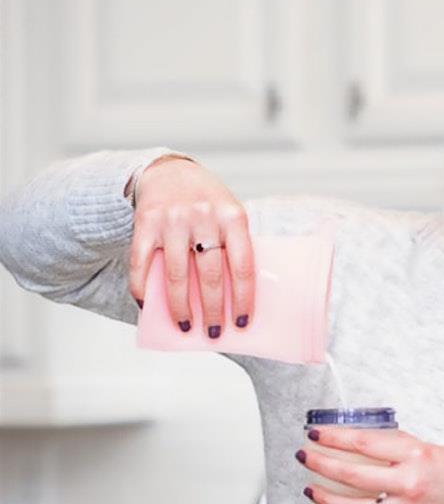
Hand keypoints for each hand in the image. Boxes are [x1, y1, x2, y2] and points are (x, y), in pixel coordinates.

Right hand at [128, 156, 254, 336]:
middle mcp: (203, 216)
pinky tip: (147, 307)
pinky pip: (140, 264)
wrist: (170, 171)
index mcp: (233, 216)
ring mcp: (172, 219)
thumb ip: (232, 247)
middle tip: (214, 332)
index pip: (242, 266)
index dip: (243, 299)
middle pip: (210, 275)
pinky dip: (142, 290)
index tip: (242, 323)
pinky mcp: (144, 223)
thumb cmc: (208, 202)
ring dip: (180, 307)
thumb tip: (233, 298)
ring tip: (186, 326)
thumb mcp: (229, 215)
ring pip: (176, 275)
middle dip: (213, 310)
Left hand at [296, 426, 443, 503]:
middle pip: (351, 473)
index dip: (334, 438)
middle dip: (321, 463)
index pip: (363, 443)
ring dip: (327, 495)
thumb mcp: (433, 450)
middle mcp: (408, 482)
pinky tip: (349, 502)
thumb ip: (401, 450)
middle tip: (303, 455)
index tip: (316, 433)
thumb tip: (366, 447)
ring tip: (310, 487)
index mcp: (416, 454)